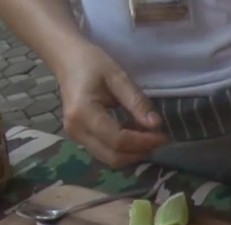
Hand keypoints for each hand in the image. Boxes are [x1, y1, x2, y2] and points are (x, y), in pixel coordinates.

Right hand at [55, 43, 168, 167]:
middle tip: (160, 140)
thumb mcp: (118, 77)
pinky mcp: (80, 138)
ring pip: (109, 159)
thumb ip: (137, 102)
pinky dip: (123, 150)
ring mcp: (76, 137)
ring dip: (132, 154)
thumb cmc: (91, 63)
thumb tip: (156, 125)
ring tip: (150, 138)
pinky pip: (105, 152)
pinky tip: (135, 136)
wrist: (66, 59)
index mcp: (83, 113)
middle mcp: (76, 131)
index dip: (143, 142)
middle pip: (113, 157)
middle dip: (139, 152)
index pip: (118, 140)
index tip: (163, 136)